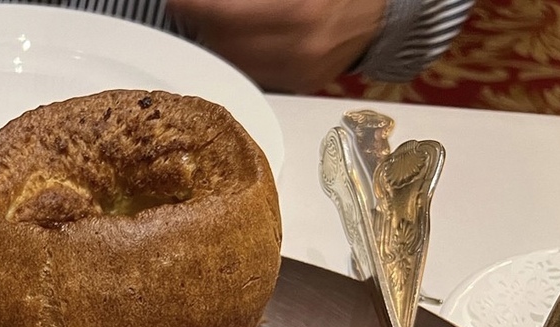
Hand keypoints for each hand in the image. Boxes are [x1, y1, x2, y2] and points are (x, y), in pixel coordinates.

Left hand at [166, 0, 386, 93]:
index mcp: (295, 12)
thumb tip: (209, 3)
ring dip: (219, 42)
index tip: (177, 1)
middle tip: (198, 8)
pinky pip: (254, 73)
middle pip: (222, 41)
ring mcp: (298, 72)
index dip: (192, 6)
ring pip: (233, 62)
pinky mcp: (300, 84)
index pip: (222, 14)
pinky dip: (242, 57)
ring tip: (222, 22)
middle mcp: (296, 47)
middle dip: (203, 22)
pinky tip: (246, 39)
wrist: (382, 13)